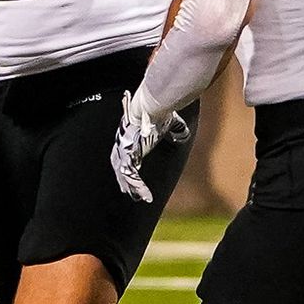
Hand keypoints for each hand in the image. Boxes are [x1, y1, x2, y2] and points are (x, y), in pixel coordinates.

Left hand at [108, 90, 187, 204]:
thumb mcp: (169, 124)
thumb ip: (176, 131)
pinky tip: (145, 195)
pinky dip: (139, 187)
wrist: (149, 107)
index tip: (130, 170)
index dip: (126, 163)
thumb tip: (183, 136)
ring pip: (124, 173)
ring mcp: (124, 150)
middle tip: (124, 189)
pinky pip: (132, 176)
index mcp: (130, 135)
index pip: (125, 152)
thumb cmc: (158, 113)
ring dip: (129, 186)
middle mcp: (124, 143)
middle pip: (119, 164)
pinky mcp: (129, 155)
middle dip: (121, 177)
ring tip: (133, 196)